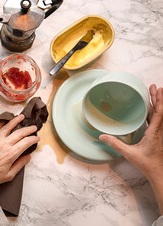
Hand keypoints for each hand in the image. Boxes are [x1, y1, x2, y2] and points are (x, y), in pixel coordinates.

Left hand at [0, 114, 38, 184]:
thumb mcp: (9, 175)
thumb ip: (20, 164)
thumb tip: (28, 157)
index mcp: (11, 154)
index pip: (26, 142)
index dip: (33, 139)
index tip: (37, 138)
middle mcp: (4, 144)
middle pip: (20, 132)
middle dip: (29, 129)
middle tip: (33, 127)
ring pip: (8, 126)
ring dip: (16, 120)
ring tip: (21, 117)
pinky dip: (2, 122)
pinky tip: (5, 120)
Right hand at [99, 84, 162, 212]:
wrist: (159, 173)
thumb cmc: (147, 164)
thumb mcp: (129, 154)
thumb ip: (115, 144)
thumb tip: (103, 136)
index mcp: (154, 133)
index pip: (159, 113)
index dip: (159, 100)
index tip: (156, 90)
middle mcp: (159, 131)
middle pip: (160, 111)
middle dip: (157, 98)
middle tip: (154, 86)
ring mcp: (160, 133)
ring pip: (160, 115)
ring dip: (158, 103)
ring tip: (154, 93)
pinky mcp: (158, 136)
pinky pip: (157, 120)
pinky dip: (155, 112)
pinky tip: (150, 109)